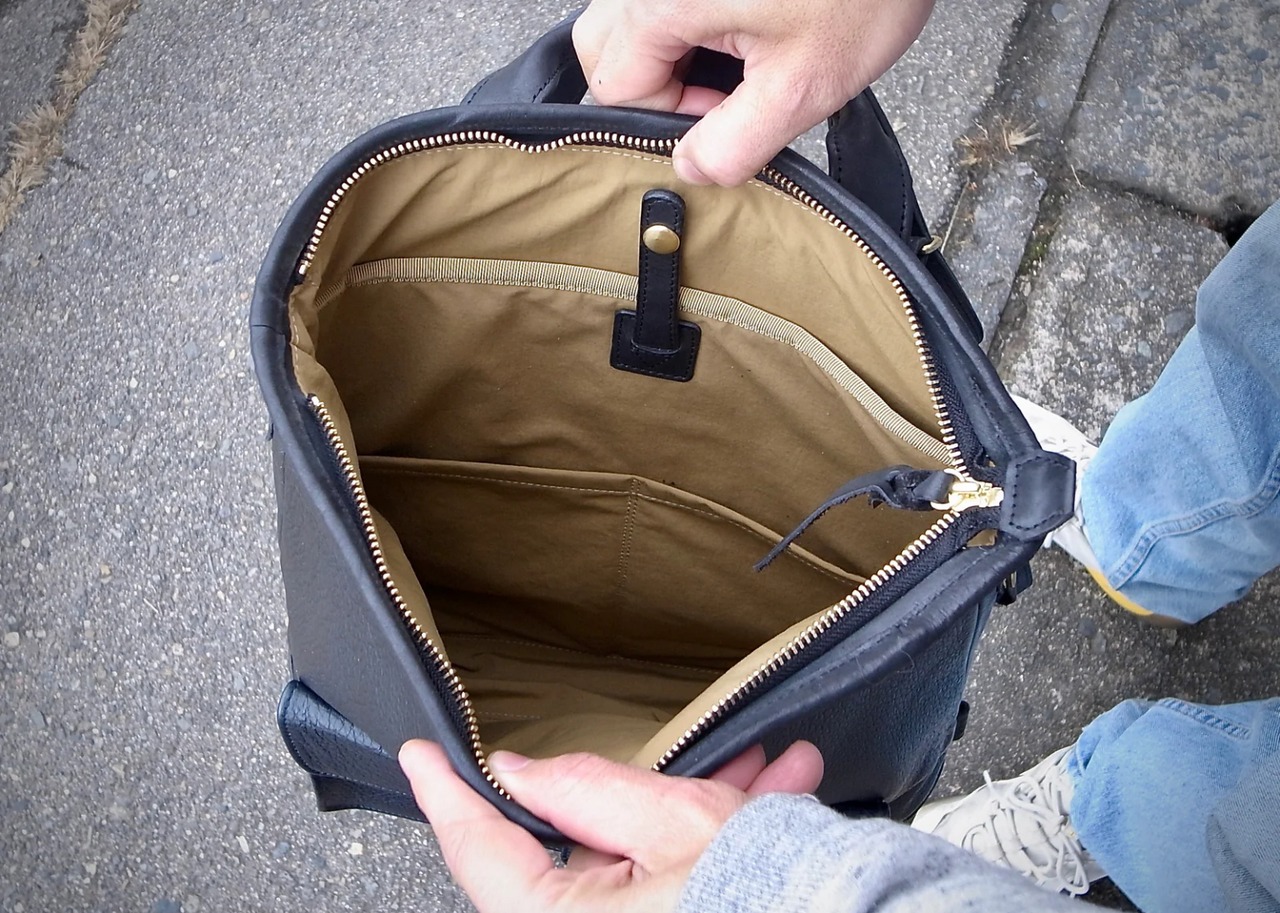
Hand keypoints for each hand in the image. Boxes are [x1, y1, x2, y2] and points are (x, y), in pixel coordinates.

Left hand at [399, 740, 823, 912]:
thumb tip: (519, 773)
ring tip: (763, 767)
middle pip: (583, 849)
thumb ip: (588, 790)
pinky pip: (681, 881)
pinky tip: (777, 792)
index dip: (446, 793)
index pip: (479, 850)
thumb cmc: (768, 901)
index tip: (418, 754)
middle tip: (686, 750)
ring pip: (647, 860)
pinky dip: (720, 840)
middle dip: (641, 789)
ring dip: (704, 808)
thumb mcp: (674, 824)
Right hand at [572, 0, 934, 185]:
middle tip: (722, 93)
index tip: (727, 113)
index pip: (616, 88)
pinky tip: (742, 27)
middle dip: (655, 86)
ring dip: (671, 54)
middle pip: (606, 49)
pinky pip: (664, 1)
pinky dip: (688, 24)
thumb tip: (691, 169)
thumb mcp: (803, 85)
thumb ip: (736, 143)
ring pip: (632, 21)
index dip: (669, 118)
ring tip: (735, 59)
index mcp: (662, 1)